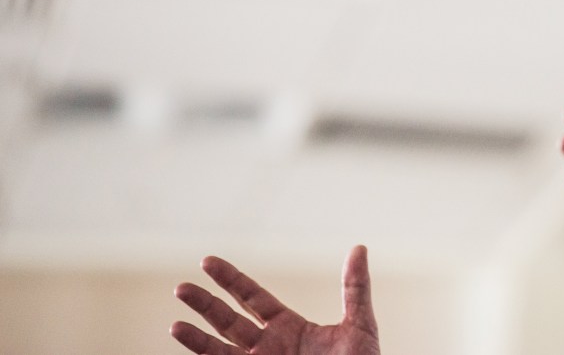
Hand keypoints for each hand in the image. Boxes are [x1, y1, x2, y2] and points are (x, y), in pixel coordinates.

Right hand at [171, 245, 379, 354]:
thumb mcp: (359, 325)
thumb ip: (355, 287)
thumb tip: (359, 248)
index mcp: (289, 327)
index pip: (251, 297)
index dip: (229, 279)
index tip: (207, 261)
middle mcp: (268, 347)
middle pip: (228, 320)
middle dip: (204, 304)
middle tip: (180, 287)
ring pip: (219, 350)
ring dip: (196, 338)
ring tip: (175, 323)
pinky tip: (188, 345)